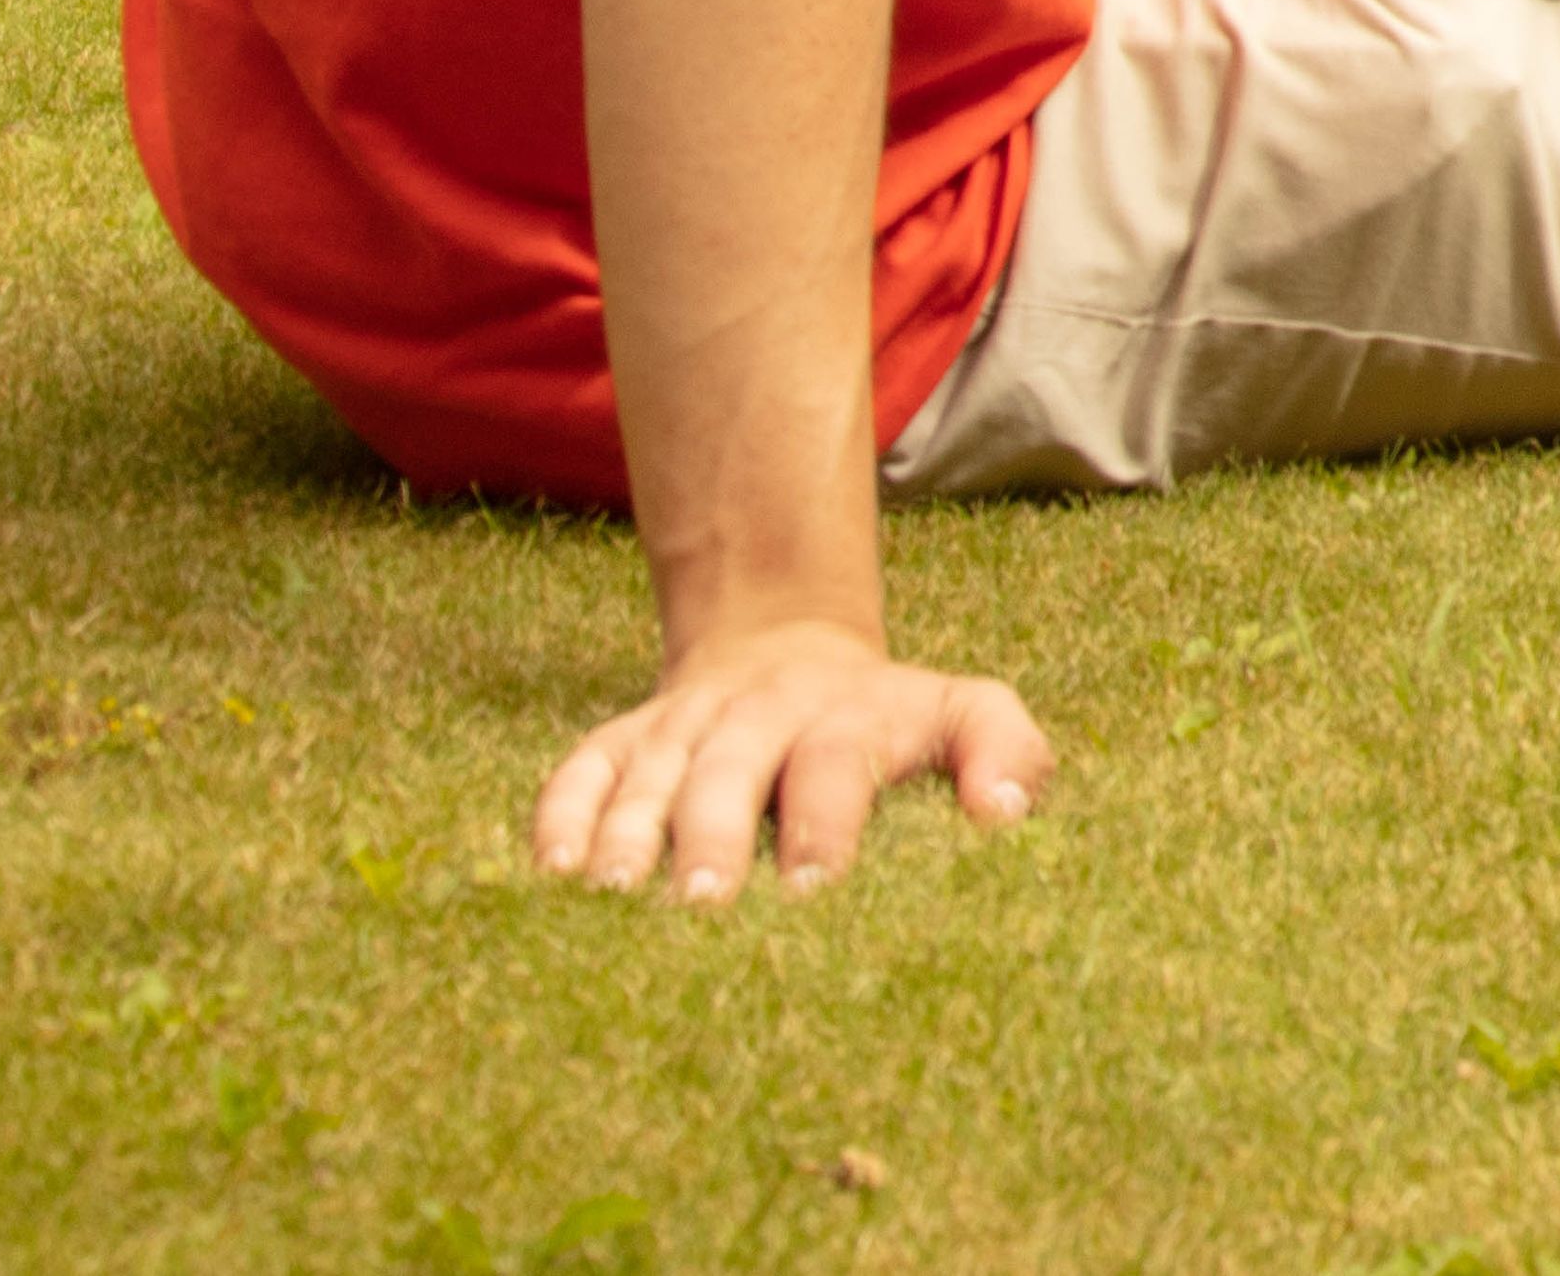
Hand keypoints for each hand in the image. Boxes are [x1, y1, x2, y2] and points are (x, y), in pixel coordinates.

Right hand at [527, 619, 1051, 900]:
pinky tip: (552, 875)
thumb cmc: (892, 722)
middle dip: (715, 834)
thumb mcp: (969, 713)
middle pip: (731, 766)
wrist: (788, 654)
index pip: (838, 761)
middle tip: (703, 905)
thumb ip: (1006, 751)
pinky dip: (560, 818)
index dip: (826, 820)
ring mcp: (685, 724)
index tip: (814, 887)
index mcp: (852, 714)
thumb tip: (1004, 816)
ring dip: (629, 833)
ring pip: (648, 772)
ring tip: (615, 898)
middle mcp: (761, 712)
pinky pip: (578, 771)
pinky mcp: (622, 739)